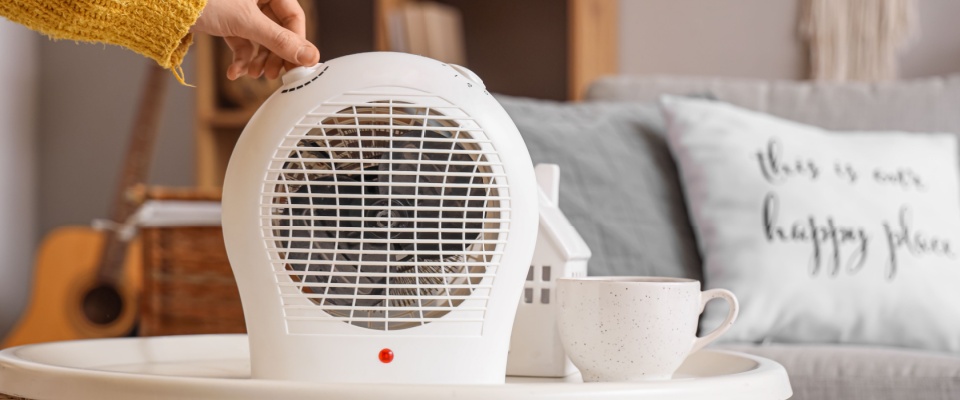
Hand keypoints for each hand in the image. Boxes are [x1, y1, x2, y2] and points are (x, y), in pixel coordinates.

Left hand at [191, 0, 320, 79]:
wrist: (163, 3)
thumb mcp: (246, 21)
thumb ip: (279, 40)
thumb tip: (309, 56)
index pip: (294, 17)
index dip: (296, 42)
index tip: (296, 64)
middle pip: (278, 30)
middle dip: (274, 55)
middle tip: (273, 73)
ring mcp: (242, 8)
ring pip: (260, 39)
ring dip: (257, 60)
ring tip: (252, 74)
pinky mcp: (228, 20)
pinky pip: (242, 41)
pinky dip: (240, 58)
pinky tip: (235, 71)